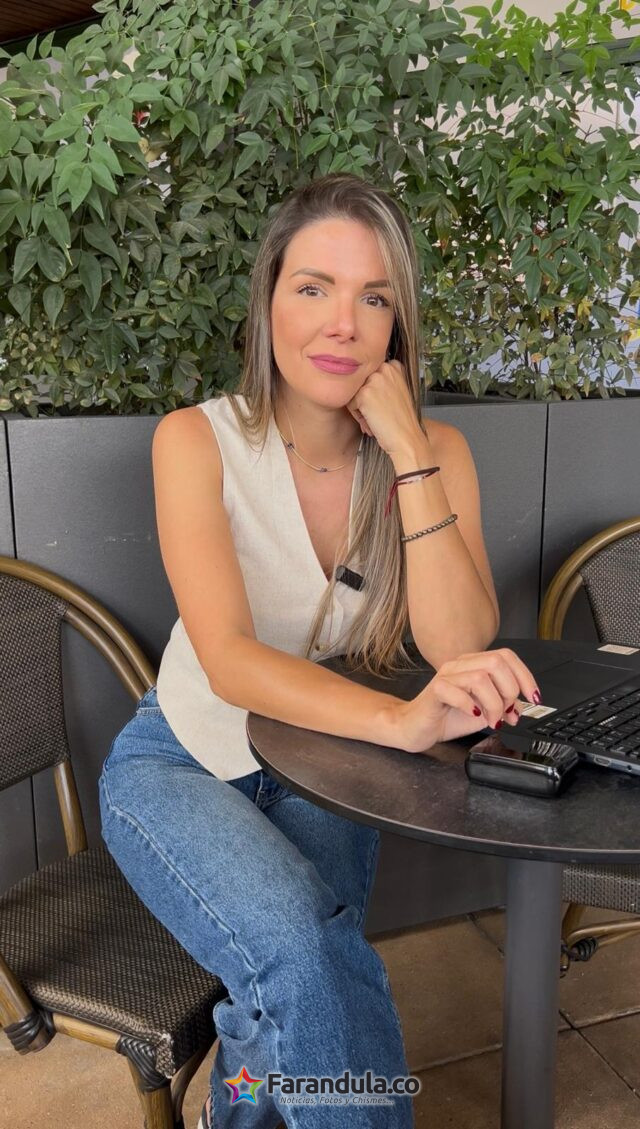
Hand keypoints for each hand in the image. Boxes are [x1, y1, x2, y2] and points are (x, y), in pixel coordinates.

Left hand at [345, 360, 424, 456]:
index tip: (382, 403)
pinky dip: (358, 417)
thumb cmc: (401, 419)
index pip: (369, 373)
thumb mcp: (397, 390)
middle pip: (360, 383)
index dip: (373, 391)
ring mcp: (373, 380)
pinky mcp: (364, 394)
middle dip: (365, 399)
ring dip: (361, 409)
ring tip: (376, 419)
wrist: (406, 437)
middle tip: (380, 413)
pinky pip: (350, 404)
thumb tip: (358, 379)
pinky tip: (373, 423)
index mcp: (393, 365)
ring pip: (353, 393)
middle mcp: (384, 368)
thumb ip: (382, 380)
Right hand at [388, 648, 540, 753]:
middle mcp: (460, 665)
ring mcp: (446, 676)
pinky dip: (470, 705)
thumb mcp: (484, 711)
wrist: (417, 728)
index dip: (525, 676)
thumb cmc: (447, 717)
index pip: (506, 657)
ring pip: (480, 677)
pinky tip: (473, 714)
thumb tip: (522, 706)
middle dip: (509, 691)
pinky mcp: (435, 690)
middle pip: (496, 662)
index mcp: (474, 665)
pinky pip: (455, 690)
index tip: (533, 697)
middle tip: (505, 712)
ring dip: (493, 703)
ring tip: (491, 720)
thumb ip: (503, 705)